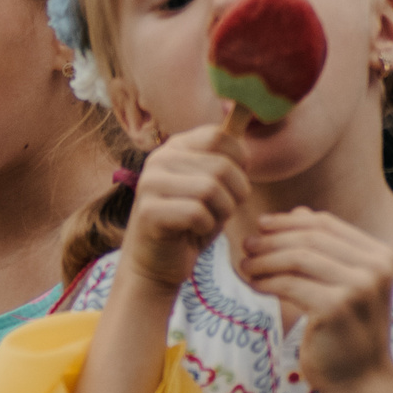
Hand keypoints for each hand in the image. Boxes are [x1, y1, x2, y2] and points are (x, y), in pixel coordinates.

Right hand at [121, 127, 248, 293]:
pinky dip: (205, 227)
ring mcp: (150, 183)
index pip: (219, 135)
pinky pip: (197, 213)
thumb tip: (244, 131)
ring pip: (211, 189)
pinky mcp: (148, 211)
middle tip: (223, 210)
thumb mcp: (211, 185)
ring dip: (221, 212)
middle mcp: (159, 159)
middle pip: (221, 166)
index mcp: (174, 147)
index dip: (239, 160)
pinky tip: (192, 231)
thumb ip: (223, 160)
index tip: (234, 183)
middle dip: (235, 194)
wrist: (156, 262)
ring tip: (208, 220)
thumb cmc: (190, 223)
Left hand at [241, 210, 392, 392]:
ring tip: (246, 265)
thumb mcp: (346, 283)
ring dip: (265, 259)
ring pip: (297, 258)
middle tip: (247, 245)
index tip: (262, 225)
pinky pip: (290, 284)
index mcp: (381, 255)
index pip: (327, 224)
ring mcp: (358, 287)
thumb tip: (297, 211)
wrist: (361, 380)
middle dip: (273, 238)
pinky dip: (267, 282)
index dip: (290, 221)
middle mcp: (376, 267)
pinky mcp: (335, 307)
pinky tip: (255, 285)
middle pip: (310, 237)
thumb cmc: (348, 331)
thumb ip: (327, 249)